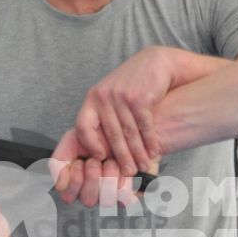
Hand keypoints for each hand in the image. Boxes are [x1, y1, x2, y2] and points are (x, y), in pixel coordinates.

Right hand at [49, 136, 154, 209]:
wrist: (126, 123)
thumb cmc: (97, 133)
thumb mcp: (71, 141)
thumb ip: (58, 161)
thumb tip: (60, 186)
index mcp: (76, 183)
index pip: (68, 196)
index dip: (75, 180)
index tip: (80, 162)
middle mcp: (93, 192)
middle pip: (88, 200)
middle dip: (93, 176)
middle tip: (97, 160)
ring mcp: (112, 194)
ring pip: (106, 201)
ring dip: (108, 177)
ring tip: (112, 162)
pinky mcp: (131, 192)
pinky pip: (125, 197)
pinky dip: (125, 181)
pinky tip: (124, 169)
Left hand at [64, 46, 174, 176]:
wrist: (155, 63)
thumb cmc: (132, 84)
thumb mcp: (111, 95)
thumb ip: (104, 116)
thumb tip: (98, 149)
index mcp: (93, 99)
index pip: (83, 126)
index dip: (90, 144)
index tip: (101, 158)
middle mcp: (104, 97)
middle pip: (111, 134)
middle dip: (122, 157)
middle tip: (128, 173)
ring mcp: (122, 97)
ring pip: (129, 133)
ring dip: (138, 153)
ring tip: (144, 166)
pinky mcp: (140, 97)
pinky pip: (144, 126)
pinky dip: (150, 141)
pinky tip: (154, 151)